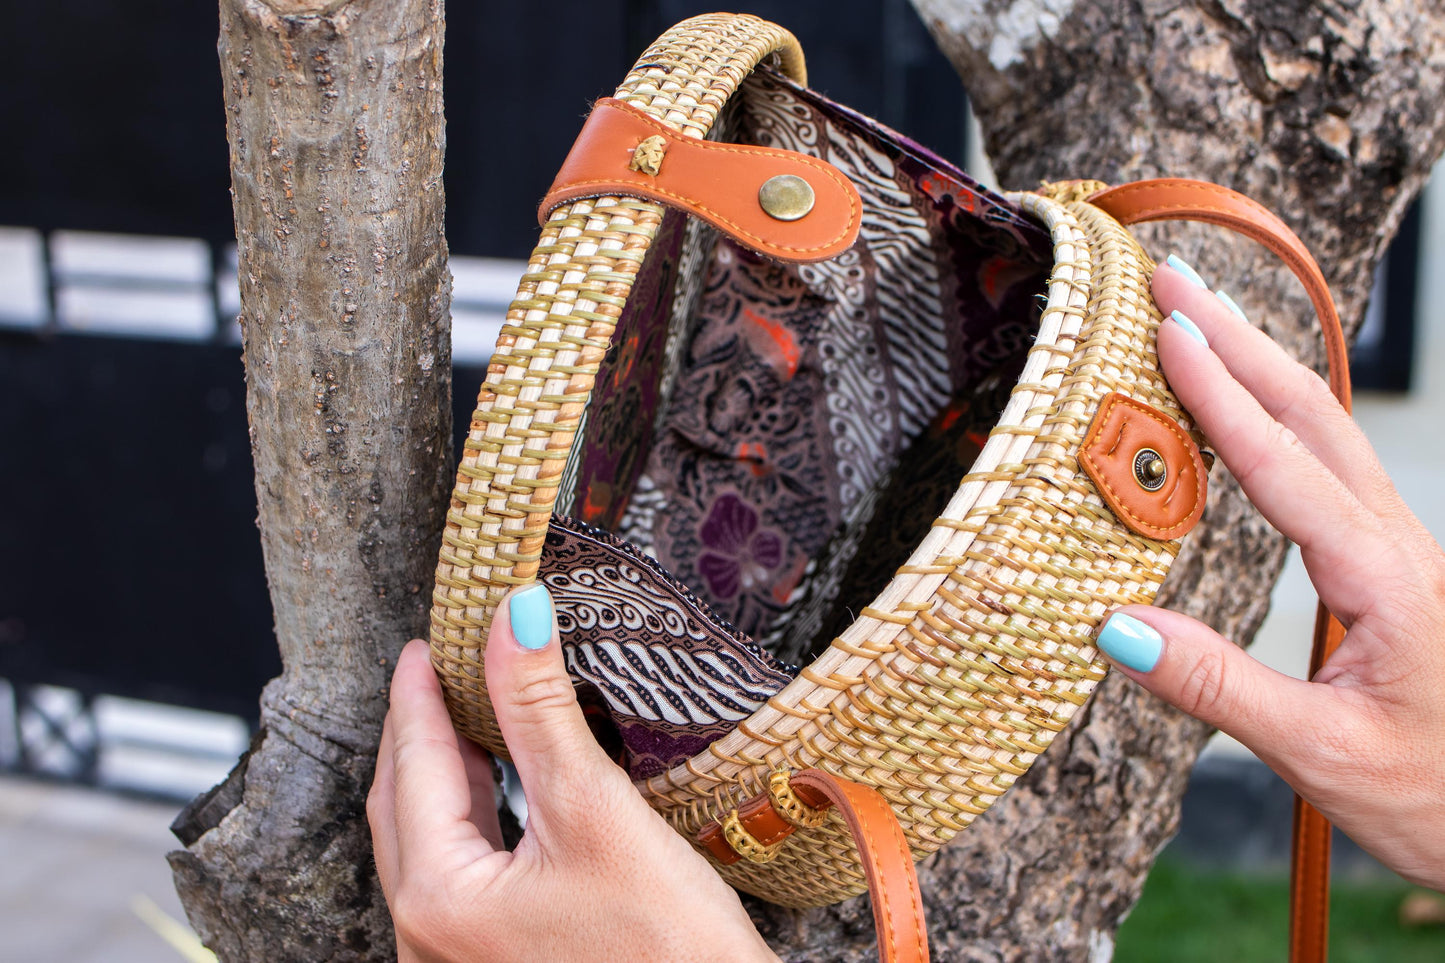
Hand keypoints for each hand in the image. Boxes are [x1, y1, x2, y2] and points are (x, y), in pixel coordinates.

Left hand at [368, 585, 778, 961]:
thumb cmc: (667, 948)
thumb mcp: (594, 807)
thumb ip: (539, 707)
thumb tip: (513, 615)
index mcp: (437, 900)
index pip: (413, 766)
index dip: (418, 694)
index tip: (427, 642)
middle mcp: (428, 938)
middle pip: (405, 806)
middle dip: (421, 731)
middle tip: (445, 666)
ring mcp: (457, 958)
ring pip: (431, 842)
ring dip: (446, 774)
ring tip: (470, 712)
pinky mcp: (495, 961)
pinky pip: (460, 876)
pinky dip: (471, 818)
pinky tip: (501, 789)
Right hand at [1094, 257, 1444, 889]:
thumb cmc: (1436, 794)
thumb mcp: (1321, 755)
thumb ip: (1218, 688)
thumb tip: (1115, 629)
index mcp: (1382, 576)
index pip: (1282, 465)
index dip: (1219, 393)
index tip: (1168, 329)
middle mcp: (1394, 544)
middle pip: (1310, 411)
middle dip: (1239, 338)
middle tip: (1170, 282)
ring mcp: (1395, 547)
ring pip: (1324, 427)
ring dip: (1259, 362)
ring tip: (1196, 318)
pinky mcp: (1386, 561)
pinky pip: (1326, 461)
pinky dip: (1275, 412)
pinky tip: (1242, 409)